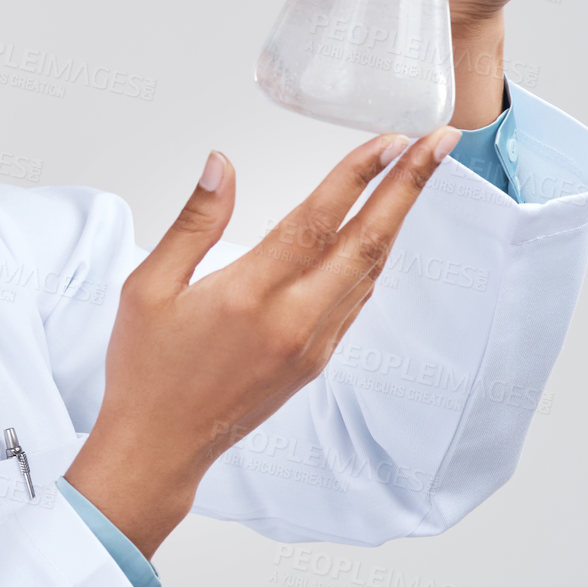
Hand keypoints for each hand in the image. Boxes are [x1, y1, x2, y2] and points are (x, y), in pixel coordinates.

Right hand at [63, 125, 460, 558]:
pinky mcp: (315, 363)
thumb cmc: (146, 369)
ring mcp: (311, 346)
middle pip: (367, 242)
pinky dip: (373, 259)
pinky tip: (377, 234)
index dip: (358, 174)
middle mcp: (292, 322)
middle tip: (441, 141)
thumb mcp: (148, 287)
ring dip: (397, 220)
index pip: (316, 221)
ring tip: (418, 176)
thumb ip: (194, 222)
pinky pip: (356, 301)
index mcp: (249, 297)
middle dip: (409, 187)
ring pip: (369, 272)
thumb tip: (221, 165)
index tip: (391, 138)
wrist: (160, 448)